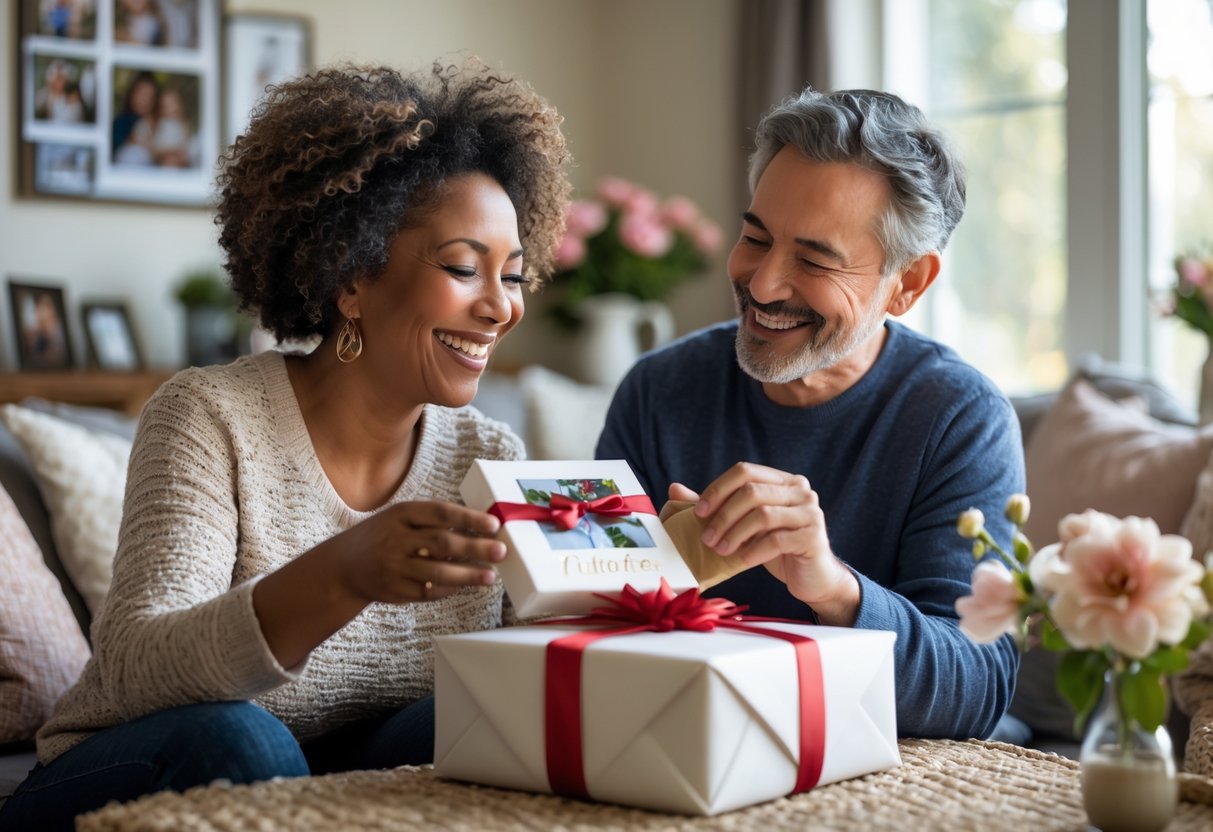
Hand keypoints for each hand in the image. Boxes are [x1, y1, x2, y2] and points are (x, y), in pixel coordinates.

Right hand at [334, 500, 505, 604]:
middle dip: (476, 548)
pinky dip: (450, 589)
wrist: (343, 566)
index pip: (440, 512)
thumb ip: (433, 520)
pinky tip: (466, 585)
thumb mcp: (400, 518)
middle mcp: (396, 539)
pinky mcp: (395, 591)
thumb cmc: (384, 536)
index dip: (469, 518)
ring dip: (468, 575)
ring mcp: (394, 567)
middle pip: (443, 543)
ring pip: (438, 572)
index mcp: (401, 514)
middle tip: (501, 551)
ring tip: (491, 576)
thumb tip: (480, 527)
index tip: (494, 524)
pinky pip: (429, 591)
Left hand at [681, 463, 858, 623]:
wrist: (812, 579)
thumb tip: (674, 489)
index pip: (745, 471)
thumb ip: (715, 506)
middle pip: (753, 491)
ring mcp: (810, 512)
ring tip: (720, 550)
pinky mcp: (813, 537)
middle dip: (723, 515)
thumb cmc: (776, 548)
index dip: (718, 488)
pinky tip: (741, 560)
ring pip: (763, 514)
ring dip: (735, 533)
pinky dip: (753, 550)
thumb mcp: (745, 525)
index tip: (698, 512)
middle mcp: (800, 490)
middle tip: (706, 538)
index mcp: (783, 480)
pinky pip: (776, 540)